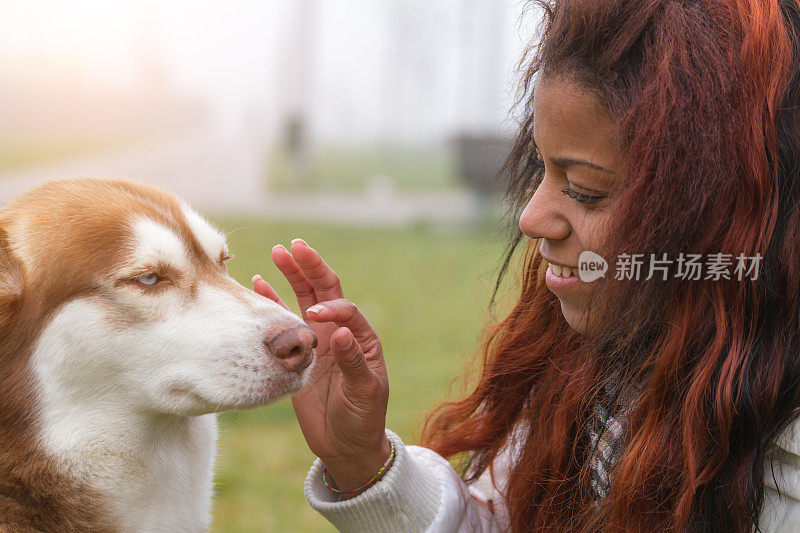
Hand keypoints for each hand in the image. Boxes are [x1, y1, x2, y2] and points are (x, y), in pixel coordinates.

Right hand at [252, 239, 389, 492]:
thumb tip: (340, 332)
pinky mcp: (297, 353)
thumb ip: (353, 363)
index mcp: (360, 339)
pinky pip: (283, 320)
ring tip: (277, 252)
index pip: (345, 309)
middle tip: (295, 246)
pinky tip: (259, 283)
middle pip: (324, 291)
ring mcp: (316, 340)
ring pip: (303, 299)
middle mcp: (338, 333)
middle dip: (310, 268)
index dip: (331, 307)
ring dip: (291, 275)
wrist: (346, 444)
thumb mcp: (365, 392)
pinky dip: (272, 301)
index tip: (316, 317)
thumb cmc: (363, 418)